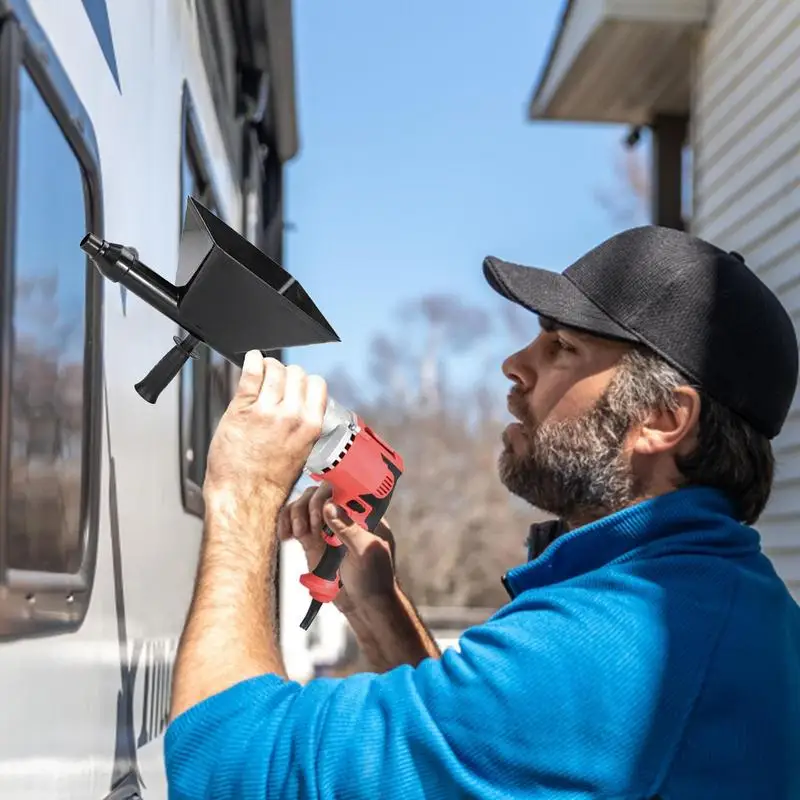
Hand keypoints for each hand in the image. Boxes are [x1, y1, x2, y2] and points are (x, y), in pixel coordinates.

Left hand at [204, 352, 327, 503]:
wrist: (244, 497)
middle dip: (286, 374)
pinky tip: (251, 360)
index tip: (295, 386)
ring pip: (274, 369)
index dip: (305, 382)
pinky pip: (250, 374)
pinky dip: (252, 361)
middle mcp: (291, 416)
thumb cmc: (269, 482)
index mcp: (310, 426)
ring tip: (261, 372)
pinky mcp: (241, 409)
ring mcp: (266, 411)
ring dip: (268, 367)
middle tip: (276, 382)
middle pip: (296, 373)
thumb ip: (302, 425)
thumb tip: (299, 403)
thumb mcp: (300, 452)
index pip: (317, 384)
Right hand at [278, 482, 396, 613]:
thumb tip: (329, 506)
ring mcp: (326, 527)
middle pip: (320, 492)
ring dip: (296, 513)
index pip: (344, 487)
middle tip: (313, 527)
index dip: (329, 490)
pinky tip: (286, 536)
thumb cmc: (375, 578)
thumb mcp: (366, 553)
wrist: (363, 605)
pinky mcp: (311, 540)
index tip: (321, 505)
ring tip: (299, 534)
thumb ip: (349, 529)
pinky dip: (286, 523)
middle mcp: (343, 515)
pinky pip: (294, 522)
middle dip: (312, 504)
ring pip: (304, 504)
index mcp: (363, 512)